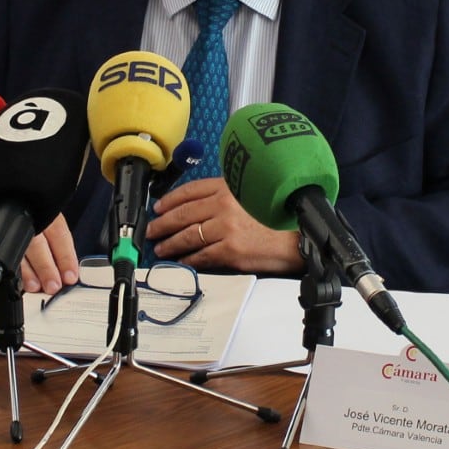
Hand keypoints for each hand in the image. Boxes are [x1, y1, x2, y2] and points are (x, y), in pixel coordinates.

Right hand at [0, 213, 79, 294]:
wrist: (5, 205)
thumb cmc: (34, 223)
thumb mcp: (51, 227)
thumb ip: (60, 250)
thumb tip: (70, 275)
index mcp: (46, 213)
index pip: (58, 234)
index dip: (66, 257)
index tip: (71, 276)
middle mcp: (26, 217)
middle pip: (36, 243)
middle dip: (46, 268)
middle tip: (53, 286)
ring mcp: (5, 225)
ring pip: (16, 249)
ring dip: (26, 272)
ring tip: (34, 286)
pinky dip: (6, 270)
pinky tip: (15, 282)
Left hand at [148, 179, 300, 274]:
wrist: (296, 237)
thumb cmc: (275, 216)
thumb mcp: (250, 194)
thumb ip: (225, 194)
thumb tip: (198, 204)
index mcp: (228, 187)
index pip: (189, 191)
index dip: (169, 200)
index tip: (158, 208)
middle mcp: (224, 205)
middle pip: (183, 214)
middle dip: (162, 223)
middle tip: (152, 230)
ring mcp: (226, 228)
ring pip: (188, 236)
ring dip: (171, 243)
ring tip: (162, 248)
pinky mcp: (230, 250)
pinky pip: (202, 256)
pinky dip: (189, 259)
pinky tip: (182, 261)